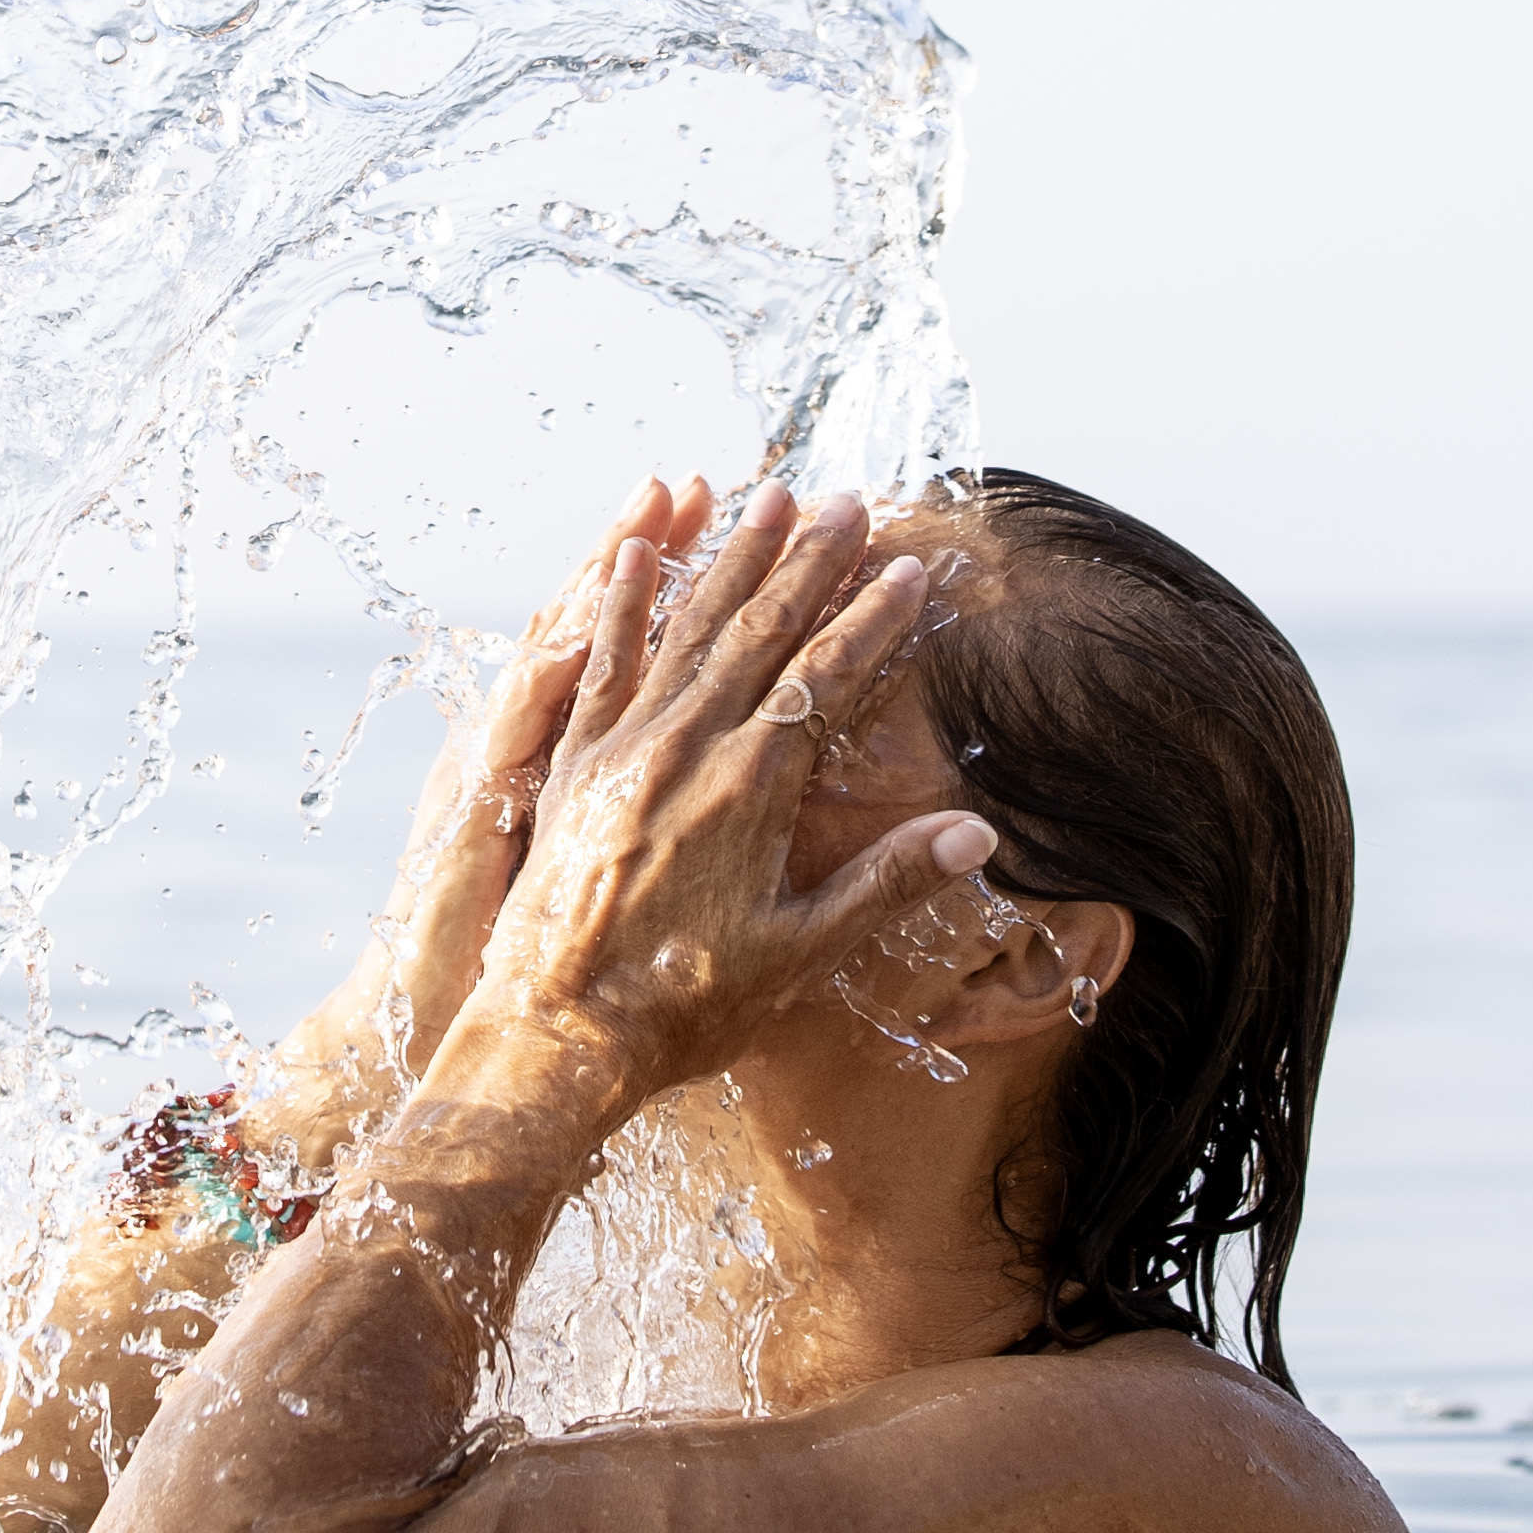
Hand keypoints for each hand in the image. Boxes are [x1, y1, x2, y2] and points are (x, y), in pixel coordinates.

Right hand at [251, 475, 715, 1169]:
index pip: (642, 649)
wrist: (432, 1019)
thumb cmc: (513, 952)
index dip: (689, 582)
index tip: (738, 516)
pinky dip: (543, 680)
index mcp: (572, 756)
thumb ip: (632, 797)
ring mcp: (499, 772)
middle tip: (701, 477)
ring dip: (604, 584)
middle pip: (604, 629)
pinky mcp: (476, 818)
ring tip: (649, 518)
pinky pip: (514, 739)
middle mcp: (533, 746)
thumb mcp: (578, 859)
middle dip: (652, 551)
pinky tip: (578, 633)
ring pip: (555, 656)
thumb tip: (714, 758)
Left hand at [451, 486, 996, 1114]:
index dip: (873, 620)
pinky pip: (597, 663)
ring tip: (764, 495)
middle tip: (846, 500)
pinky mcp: (569, 765)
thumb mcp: (800, 955)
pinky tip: (632, 553)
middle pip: (759, 632)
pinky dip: (619, 605)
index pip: (825, 679)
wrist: (554, 1036)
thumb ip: (885, 884)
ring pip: (685, 629)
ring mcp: (619, 750)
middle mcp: (682, 750)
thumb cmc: (683, 1008)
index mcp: (748, 791)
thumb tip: (978, 834)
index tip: (911, 568)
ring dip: (730, 559)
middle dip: (808, 560)